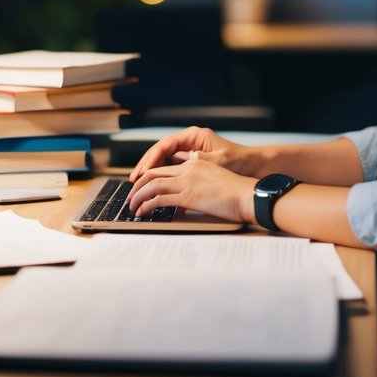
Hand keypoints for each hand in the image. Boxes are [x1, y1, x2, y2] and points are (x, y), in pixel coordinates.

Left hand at [128, 157, 255, 222]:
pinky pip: (158, 199)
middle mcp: (187, 169)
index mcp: (194, 163)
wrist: (247, 195)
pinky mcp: (188, 195)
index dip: (147, 177)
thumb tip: (185, 195)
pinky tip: (142, 212)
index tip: (139, 188)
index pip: (162, 167)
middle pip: (152, 174)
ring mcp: (187, 181)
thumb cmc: (236, 192)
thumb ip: (198, 181)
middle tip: (130, 198)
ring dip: (137, 197)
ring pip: (151, 186)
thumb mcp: (214, 179)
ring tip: (132, 207)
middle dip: (137, 187)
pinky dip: (146, 205)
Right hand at [129, 126, 258, 181]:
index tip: (143, 170)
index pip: (165, 144)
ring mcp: (189, 149)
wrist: (253, 165)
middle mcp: (189, 140)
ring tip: (139, 182)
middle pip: (160, 150)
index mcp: (194, 136)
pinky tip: (153, 184)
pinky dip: (161, 173)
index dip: (152, 157)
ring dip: (151, 169)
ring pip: (163, 157)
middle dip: (146, 163)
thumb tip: (185, 163)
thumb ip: (203, 162)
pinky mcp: (191, 160)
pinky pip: (170, 165)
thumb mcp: (221, 161)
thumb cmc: (239, 161)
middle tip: (134, 178)